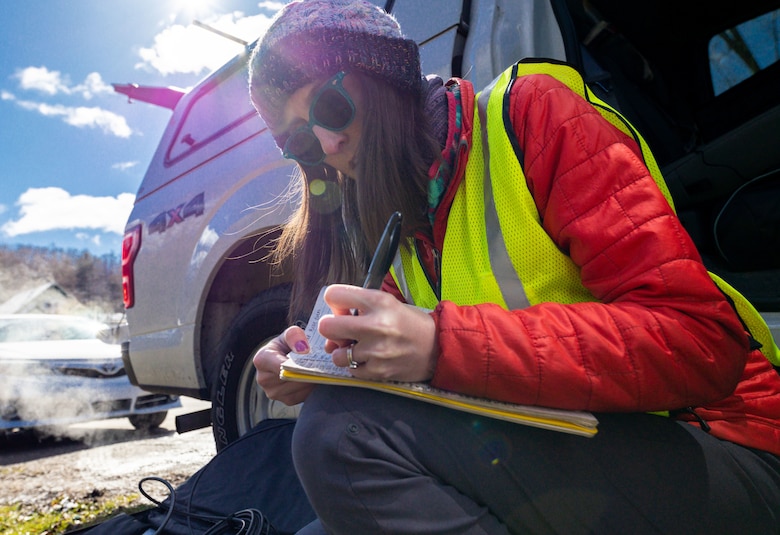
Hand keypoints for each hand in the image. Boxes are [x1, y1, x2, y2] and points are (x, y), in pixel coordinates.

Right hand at [253, 325, 314, 405]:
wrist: (284, 356)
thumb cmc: (286, 344)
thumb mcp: (289, 334)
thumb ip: (294, 336)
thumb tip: (303, 349)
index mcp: (262, 360)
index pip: (281, 366)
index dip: (298, 364)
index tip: (311, 359)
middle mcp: (264, 379)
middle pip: (291, 379)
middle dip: (307, 372)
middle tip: (322, 366)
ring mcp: (274, 393)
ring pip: (299, 389)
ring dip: (311, 380)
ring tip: (321, 371)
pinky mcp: (286, 400)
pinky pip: (303, 396)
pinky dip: (311, 388)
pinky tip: (316, 378)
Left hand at [317, 284, 437, 381]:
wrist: (437, 347)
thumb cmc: (410, 323)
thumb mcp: (388, 303)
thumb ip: (359, 305)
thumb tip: (331, 320)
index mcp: (378, 301)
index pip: (333, 295)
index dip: (335, 303)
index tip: (344, 309)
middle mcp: (375, 324)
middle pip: (327, 326)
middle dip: (332, 329)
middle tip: (344, 332)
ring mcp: (376, 350)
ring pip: (337, 354)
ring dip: (344, 352)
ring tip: (359, 349)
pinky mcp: (378, 371)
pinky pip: (350, 370)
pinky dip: (357, 366)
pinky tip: (369, 360)